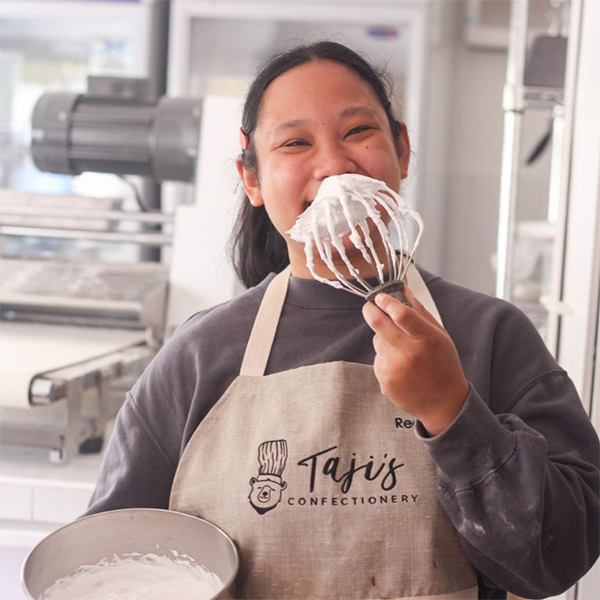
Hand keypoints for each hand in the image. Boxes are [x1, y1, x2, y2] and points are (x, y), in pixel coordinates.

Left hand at [362, 285, 468, 435]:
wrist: (443, 404)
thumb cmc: (444, 365)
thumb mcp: (440, 336)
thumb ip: (420, 311)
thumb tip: (404, 290)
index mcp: (428, 339)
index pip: (401, 314)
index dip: (387, 302)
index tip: (380, 297)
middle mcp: (410, 354)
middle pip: (378, 324)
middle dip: (370, 311)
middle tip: (370, 307)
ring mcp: (395, 369)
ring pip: (377, 341)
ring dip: (383, 338)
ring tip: (400, 348)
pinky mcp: (385, 381)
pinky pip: (377, 359)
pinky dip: (384, 358)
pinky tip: (400, 366)